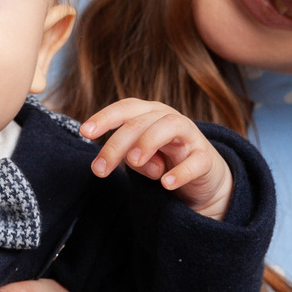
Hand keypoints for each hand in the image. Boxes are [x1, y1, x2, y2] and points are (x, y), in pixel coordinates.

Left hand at [79, 98, 233, 219]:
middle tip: (100, 170)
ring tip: (133, 162)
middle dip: (117, 144)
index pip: (126, 108)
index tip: (85, 132)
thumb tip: (132, 160)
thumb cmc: (166, 162)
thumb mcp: (143, 161)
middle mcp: (169, 119)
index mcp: (149, 115)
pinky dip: (180, 172)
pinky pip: (196, 161)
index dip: (105, 117)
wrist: (204, 179)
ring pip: (170, 126)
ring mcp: (190, 137)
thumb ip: (133, 159)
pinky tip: (166, 183)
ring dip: (148, 141)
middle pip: (140, 122)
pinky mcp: (206, 158)